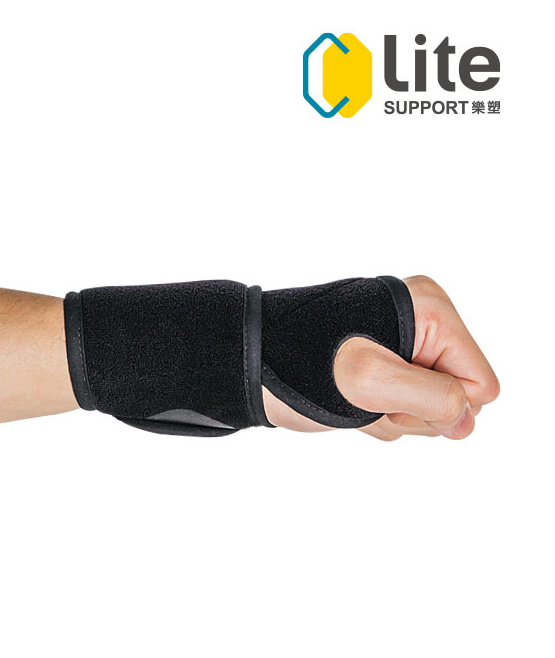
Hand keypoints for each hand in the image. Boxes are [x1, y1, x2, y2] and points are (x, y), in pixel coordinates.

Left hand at [262, 276, 499, 440]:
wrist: (254, 365)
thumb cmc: (301, 366)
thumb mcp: (370, 384)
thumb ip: (432, 400)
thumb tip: (466, 421)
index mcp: (430, 312)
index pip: (479, 385)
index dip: (443, 406)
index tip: (397, 398)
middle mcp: (422, 323)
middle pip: (455, 398)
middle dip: (412, 412)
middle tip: (368, 397)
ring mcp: (403, 346)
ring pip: (428, 409)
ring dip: (390, 416)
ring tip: (353, 398)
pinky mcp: (384, 365)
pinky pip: (403, 409)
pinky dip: (376, 416)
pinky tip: (348, 402)